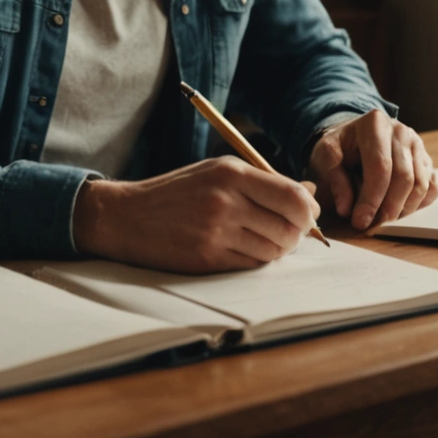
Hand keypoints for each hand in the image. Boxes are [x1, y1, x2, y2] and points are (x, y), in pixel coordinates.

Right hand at [72, 157, 320, 273]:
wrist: (128, 216)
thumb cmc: (177, 192)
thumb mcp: (217, 171)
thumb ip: (264, 181)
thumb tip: (309, 192)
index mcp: (231, 173)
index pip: (292, 195)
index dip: (308, 210)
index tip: (307, 214)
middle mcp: (226, 201)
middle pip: (289, 226)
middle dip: (297, 234)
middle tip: (289, 232)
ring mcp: (217, 232)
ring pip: (274, 250)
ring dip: (278, 250)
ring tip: (264, 240)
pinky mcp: (208, 259)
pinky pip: (252, 265)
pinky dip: (257, 261)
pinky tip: (245, 250)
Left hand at [307, 110, 437, 230]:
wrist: (353, 140)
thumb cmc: (339, 149)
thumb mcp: (325, 157)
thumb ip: (334, 179)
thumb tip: (346, 208)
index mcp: (374, 124)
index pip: (380, 166)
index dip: (371, 198)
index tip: (360, 222)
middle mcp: (401, 131)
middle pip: (404, 178)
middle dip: (388, 208)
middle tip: (372, 226)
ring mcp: (418, 146)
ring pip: (421, 186)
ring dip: (402, 210)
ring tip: (381, 219)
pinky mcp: (426, 161)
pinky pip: (431, 189)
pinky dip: (417, 206)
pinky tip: (397, 210)